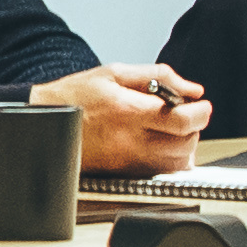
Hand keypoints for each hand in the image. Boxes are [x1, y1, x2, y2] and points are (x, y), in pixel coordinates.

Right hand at [58, 61, 213, 176]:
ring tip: (171, 129)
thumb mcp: (115, 72)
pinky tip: (159, 143)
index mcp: (128, 111)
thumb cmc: (76, 96)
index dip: (200, 113)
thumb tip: (192, 89)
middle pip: (185, 144)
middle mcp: (129, 141)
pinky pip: (161, 172)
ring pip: (177, 163)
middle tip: (185, 114)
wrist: (44, 121)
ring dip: (183, 145)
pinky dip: (169, 159)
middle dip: (193, 128)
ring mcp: (127, 161)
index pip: (181, 121)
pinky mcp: (124, 173)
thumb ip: (159, 75)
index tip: (202, 106)